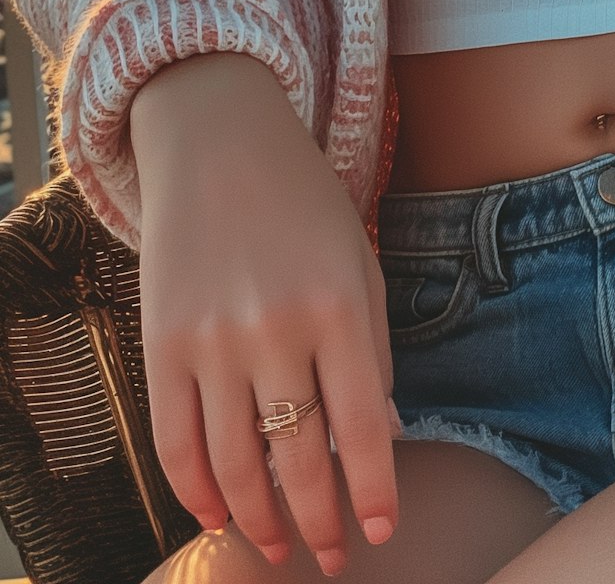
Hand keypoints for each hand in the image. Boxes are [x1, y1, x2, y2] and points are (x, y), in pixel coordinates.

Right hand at [131, 54, 400, 574]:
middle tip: (332, 556)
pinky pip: (174, 441)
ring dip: (260, 517)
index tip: (381, 531)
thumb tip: (384, 437)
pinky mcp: (161, 344)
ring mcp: (212, 341)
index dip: (374, 489)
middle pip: (298, 456)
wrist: (220, 142)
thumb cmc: (305, 204)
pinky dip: (195, 490)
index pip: (364, 425)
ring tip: (280, 543)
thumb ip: (374, 349)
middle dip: (320, 520)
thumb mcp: (360, 262)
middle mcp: (276, 329)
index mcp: (339, 307)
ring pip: (235, 463)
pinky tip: (218, 513)